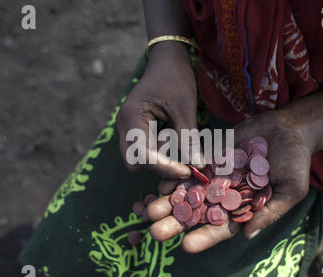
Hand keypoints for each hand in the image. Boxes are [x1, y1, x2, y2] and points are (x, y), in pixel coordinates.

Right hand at [117, 42, 202, 177]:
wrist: (167, 60)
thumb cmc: (175, 78)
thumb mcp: (184, 107)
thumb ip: (188, 138)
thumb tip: (198, 166)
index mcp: (132, 117)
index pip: (141, 155)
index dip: (164, 167)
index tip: (187, 170)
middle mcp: (124, 125)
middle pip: (135, 162)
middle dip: (159, 165)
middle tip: (182, 156)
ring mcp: (128, 128)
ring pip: (139, 158)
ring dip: (161, 156)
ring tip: (177, 136)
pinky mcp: (136, 130)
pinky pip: (145, 149)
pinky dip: (161, 150)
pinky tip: (174, 135)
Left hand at [145, 106, 313, 252]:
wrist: (290, 129)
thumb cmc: (296, 163)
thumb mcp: (292, 190)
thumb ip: (269, 212)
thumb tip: (247, 236)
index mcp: (244, 208)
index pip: (222, 227)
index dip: (205, 237)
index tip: (185, 246)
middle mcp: (227, 195)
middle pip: (199, 212)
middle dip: (177, 222)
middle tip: (155, 232)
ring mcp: (218, 176)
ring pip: (190, 192)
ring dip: (170, 201)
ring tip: (149, 209)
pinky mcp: (213, 157)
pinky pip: (193, 167)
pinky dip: (178, 175)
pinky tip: (162, 182)